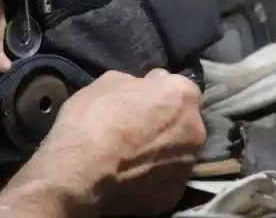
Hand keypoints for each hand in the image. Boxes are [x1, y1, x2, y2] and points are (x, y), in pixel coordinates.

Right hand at [35, 70, 204, 216]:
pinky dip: (153, 175)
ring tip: (131, 154)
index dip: (158, 91)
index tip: (140, 98)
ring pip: (177, 151)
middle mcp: (195, 130)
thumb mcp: (109, 81)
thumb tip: (146, 87)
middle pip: (183, 120)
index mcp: (183, 97)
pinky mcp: (174, 194)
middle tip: (136, 126)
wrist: (80, 172)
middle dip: (165, 121)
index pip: (178, 87)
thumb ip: (138, 82)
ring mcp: (188, 166)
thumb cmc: (95, 118)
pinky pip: (165, 177)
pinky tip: (130, 174)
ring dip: (161, 149)